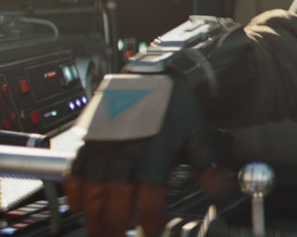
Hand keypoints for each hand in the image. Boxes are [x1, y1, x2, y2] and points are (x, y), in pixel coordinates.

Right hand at [65, 75, 226, 236]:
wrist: (153, 75)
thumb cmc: (177, 108)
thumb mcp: (196, 134)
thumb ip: (206, 165)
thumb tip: (222, 189)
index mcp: (155, 149)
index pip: (151, 190)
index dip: (150, 215)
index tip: (150, 233)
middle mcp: (126, 147)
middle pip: (117, 193)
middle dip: (116, 222)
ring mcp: (104, 143)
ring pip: (93, 185)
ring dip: (93, 213)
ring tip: (97, 232)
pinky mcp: (89, 138)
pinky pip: (76, 168)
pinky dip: (74, 189)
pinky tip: (77, 207)